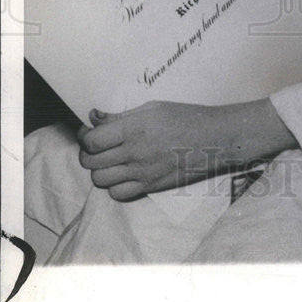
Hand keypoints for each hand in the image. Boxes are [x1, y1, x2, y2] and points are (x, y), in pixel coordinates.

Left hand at [78, 98, 295, 200]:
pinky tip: (123, 174)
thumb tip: (94, 117)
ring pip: (100, 179)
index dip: (85, 137)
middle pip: (91, 161)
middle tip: (97, 146)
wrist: (216, 139)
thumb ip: (121, 116)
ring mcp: (142, 172)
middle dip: (88, 153)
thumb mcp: (154, 108)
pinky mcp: (150, 186)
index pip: (92, 141)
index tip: (89, 132)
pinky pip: (118, 193)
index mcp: (134, 129)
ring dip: (100, 169)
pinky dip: (114, 185)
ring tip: (110, 160)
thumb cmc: (187, 117)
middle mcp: (135, 153)